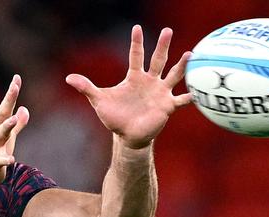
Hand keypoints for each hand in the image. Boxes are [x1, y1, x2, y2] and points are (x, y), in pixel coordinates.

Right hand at [0, 75, 28, 191]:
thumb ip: (17, 126)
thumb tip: (25, 109)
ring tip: (14, 119)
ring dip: (7, 126)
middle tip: (15, 86)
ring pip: (0, 135)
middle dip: (9, 100)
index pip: (6, 107)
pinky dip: (5, 159)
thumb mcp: (8, 139)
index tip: (17, 77)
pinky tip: (11, 159)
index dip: (12, 93)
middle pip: (3, 114)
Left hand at [66, 26, 191, 148]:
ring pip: (174, 75)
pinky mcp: (167, 106)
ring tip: (189, 54)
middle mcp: (150, 82)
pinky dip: (191, 96)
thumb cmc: (115, 117)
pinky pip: (182, 100)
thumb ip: (86, 88)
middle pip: (158, 59)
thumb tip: (68, 78)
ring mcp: (160, 93)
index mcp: (134, 78)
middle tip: (167, 30)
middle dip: (162, 46)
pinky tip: (200, 91)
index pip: (136, 56)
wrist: (128, 136)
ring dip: (181, 66)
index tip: (136, 28)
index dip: (136, 43)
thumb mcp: (99, 100)